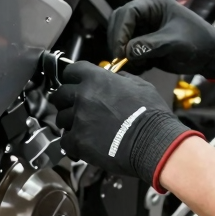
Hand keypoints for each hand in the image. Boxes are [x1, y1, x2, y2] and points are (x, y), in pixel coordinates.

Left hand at [52, 62, 201, 189]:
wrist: (154, 142)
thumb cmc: (151, 115)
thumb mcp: (141, 86)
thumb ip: (121, 79)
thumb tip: (114, 78)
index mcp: (97, 79)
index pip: (71, 71)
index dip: (72, 78)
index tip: (73, 83)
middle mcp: (83, 95)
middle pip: (60, 94)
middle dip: (66, 100)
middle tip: (75, 107)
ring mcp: (78, 118)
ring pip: (61, 118)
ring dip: (69, 123)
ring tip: (83, 129)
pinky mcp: (77, 141)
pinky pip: (64, 140)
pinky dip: (71, 143)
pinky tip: (82, 145)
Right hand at [108, 0, 214, 79]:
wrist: (210, 55)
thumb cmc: (198, 42)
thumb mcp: (175, 43)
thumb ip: (151, 45)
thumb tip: (127, 52)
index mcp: (154, 3)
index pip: (128, 13)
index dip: (121, 31)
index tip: (121, 50)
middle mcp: (145, 13)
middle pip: (119, 23)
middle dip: (118, 41)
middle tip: (120, 60)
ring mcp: (143, 28)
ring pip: (121, 37)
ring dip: (122, 52)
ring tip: (133, 66)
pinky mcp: (143, 42)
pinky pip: (128, 50)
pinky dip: (129, 60)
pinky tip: (139, 68)